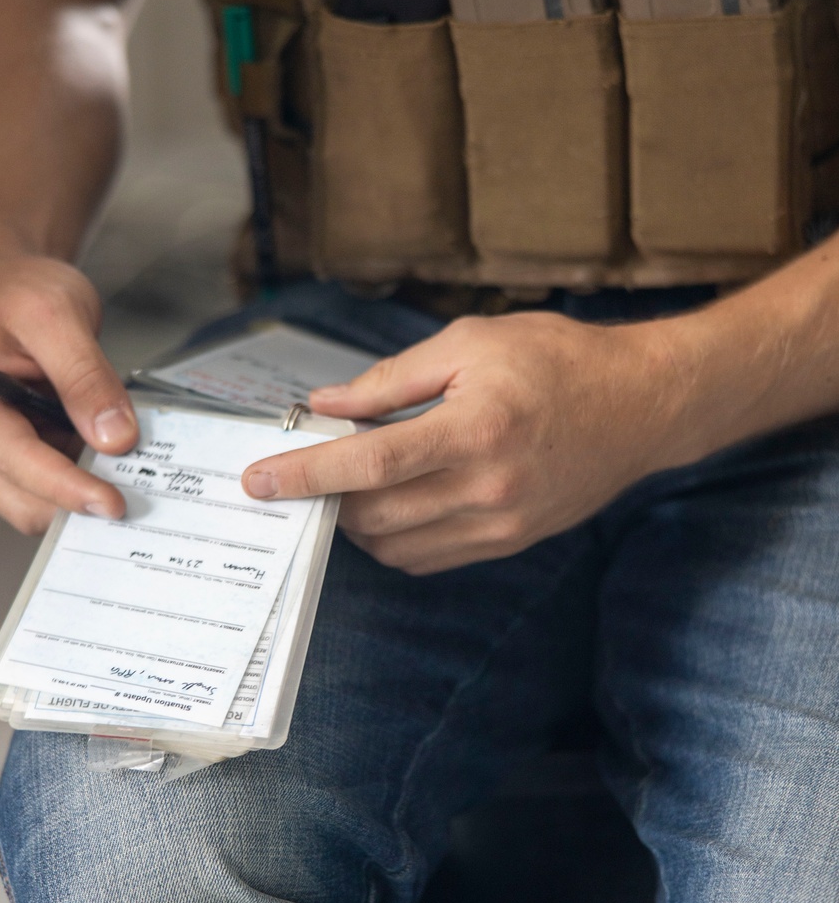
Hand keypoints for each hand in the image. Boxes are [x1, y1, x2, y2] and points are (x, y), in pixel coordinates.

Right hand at [0, 256, 137, 533]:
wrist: (2, 280)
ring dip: (77, 493)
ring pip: (33, 503)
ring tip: (124, 468)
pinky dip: (76, 479)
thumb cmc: (19, 290)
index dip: (68, 489)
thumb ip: (86, 377)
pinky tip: (105, 458)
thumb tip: (115, 440)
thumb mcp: (58, 315)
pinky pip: (43, 486)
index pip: (18, 463)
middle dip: (75, 500)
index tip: (114, 505)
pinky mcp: (3, 453)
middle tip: (135, 487)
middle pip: (22, 501)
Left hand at [241, 313, 684, 574]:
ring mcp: (501, 523)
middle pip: (375, 514)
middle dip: (324, 499)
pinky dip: (394, 538)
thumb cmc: (559, 360)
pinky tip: (390, 505)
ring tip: (347, 485)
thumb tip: (327, 407)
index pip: (371, 464)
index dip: (307, 474)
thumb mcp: (472, 343)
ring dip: (357, 522)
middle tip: (301, 472)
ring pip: (396, 546)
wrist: (644, 405)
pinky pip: (430, 558)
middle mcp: (488, 486)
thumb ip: (393, 380)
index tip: (257, 480)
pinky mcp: (510, 541)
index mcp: (475, 428)